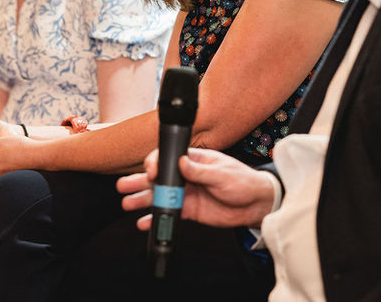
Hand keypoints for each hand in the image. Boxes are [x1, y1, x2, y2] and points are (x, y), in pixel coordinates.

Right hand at [117, 148, 275, 230]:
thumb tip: (182, 162)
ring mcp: (187, 193)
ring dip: (143, 199)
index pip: (168, 158)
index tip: (150, 171)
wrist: (256, 205)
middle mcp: (187, 175)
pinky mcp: (189, 210)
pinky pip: (169, 213)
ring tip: (127, 204)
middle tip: (124, 186)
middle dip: (139, 181)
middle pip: (158, 177)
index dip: (155, 163)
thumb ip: (200, 171)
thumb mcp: (222, 174)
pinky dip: (156, 218)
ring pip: (160, 196)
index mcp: (194, 160)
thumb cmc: (243, 181)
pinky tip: (144, 223)